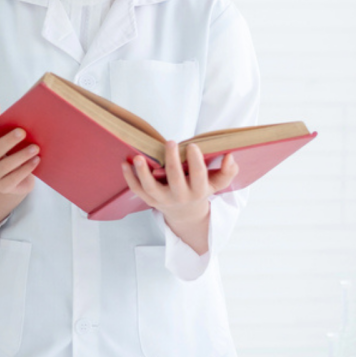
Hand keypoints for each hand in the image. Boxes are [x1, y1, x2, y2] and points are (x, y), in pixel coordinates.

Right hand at [0, 102, 39, 228]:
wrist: (13, 178)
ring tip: (35, 148)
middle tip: (23, 131)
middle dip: (8, 140)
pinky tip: (36, 160)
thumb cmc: (6, 150)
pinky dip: (26, 169)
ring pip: (5, 166)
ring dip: (21, 156)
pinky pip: (14, 178)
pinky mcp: (3, 187)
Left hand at [122, 141, 239, 253]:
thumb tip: (230, 156)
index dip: (195, 161)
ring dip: (143, 173)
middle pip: (175, 179)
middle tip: (170, 142)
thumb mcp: (217, 184)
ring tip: (138, 157)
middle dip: (172, 160)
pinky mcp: (150, 200)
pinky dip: (129, 178)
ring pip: (151, 188)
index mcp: (199, 191)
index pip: (199, 176)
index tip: (192, 146)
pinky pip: (137, 190)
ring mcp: (163, 199)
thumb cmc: (201, 191)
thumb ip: (228, 171)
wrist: (186, 214)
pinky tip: (124, 163)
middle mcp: (180, 196)